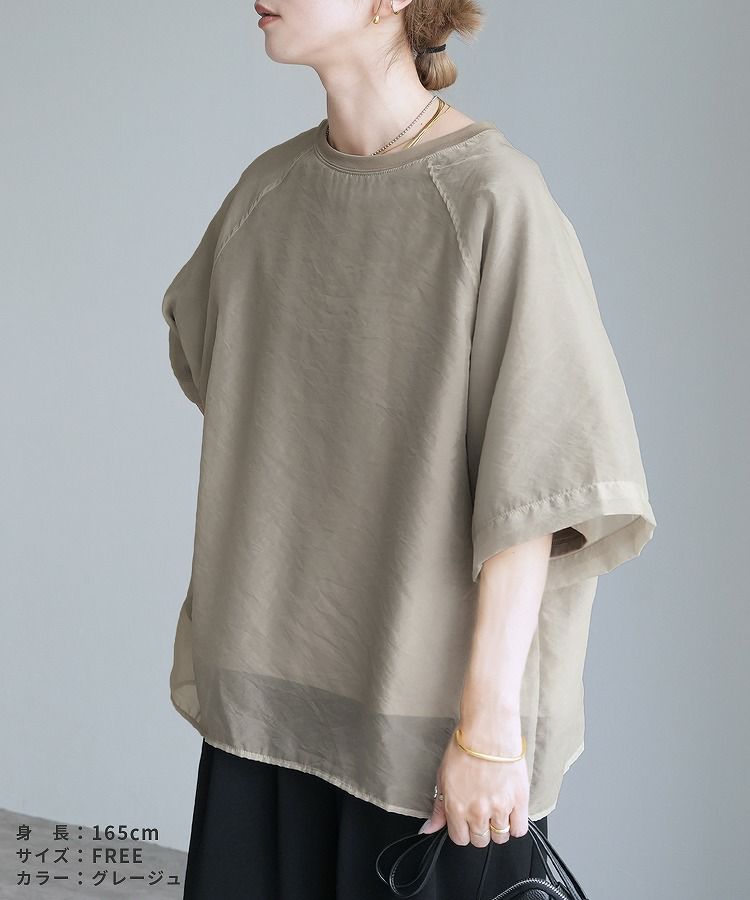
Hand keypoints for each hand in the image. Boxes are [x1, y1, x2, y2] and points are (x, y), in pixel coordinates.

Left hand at [419, 721, 529, 847]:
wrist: (488, 730)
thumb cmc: (465, 746)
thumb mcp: (443, 776)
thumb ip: (438, 807)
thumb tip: (428, 829)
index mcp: (456, 807)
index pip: (460, 838)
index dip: (463, 830)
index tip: (466, 821)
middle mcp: (477, 812)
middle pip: (480, 840)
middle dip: (480, 829)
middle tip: (482, 812)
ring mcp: (499, 808)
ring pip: (500, 837)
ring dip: (498, 827)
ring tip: (497, 809)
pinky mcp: (519, 801)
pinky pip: (519, 829)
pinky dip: (515, 824)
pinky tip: (511, 812)